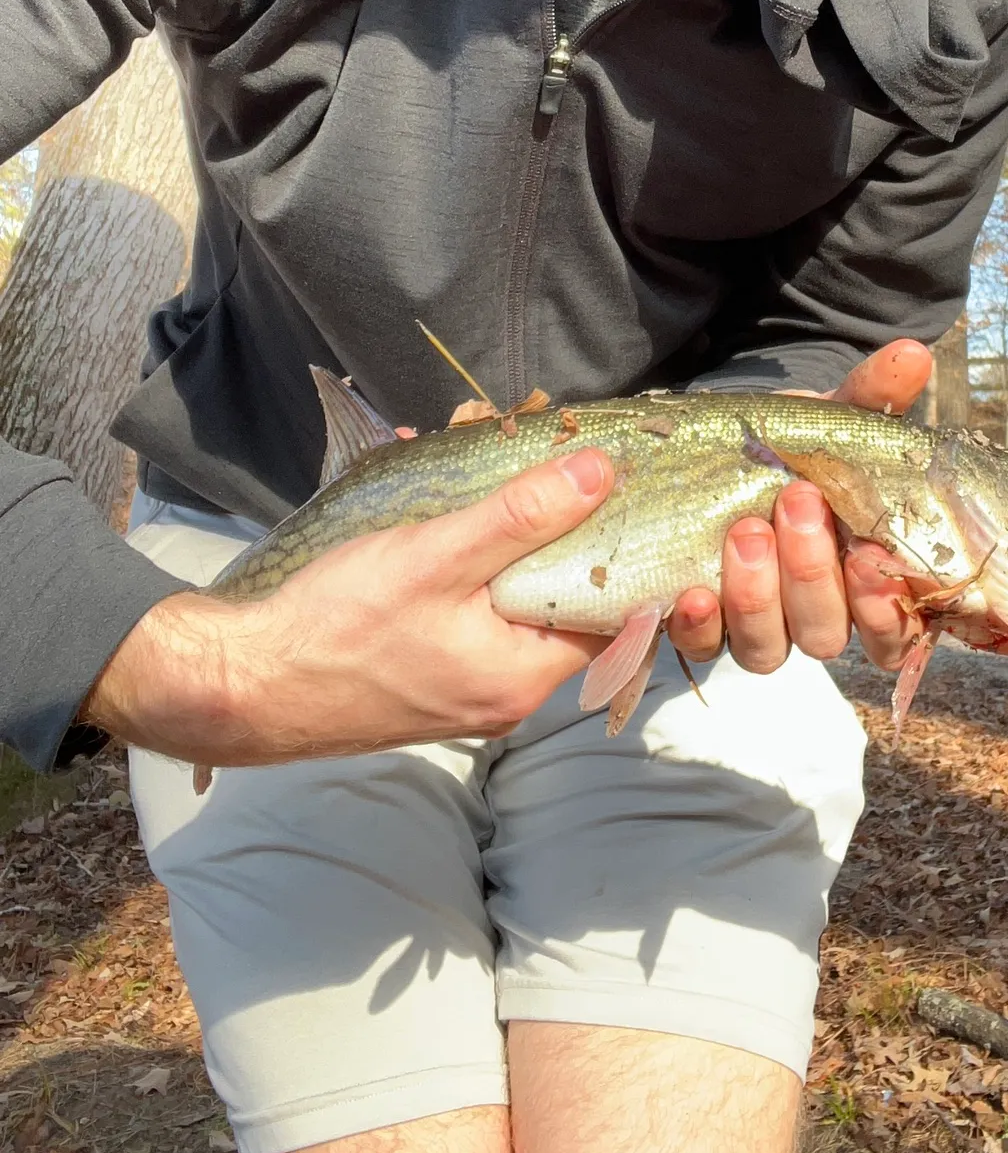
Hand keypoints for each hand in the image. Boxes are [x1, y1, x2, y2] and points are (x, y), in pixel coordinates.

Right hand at [84, 448, 615, 764]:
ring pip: (512, 597)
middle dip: (554, 523)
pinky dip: (465, 556)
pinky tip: (442, 503)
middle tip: (548, 460)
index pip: (612, 614)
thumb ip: (521, 517)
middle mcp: (506, 692)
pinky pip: (471, 607)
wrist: (240, 688)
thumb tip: (599, 475)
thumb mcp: (436, 557)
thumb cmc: (336, 628)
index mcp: (524, 676)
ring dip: (503, 531)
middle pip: (561, 598)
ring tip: (488, 462)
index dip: (622, 550)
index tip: (623, 490)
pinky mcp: (431, 672)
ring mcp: (467, 685)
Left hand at [667, 339, 932, 675]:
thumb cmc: (788, 450)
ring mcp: (753, 629)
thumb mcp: (828, 422)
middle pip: (823, 633)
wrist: (712, 454)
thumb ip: (871, 397)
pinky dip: (698, 625)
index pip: (891, 630)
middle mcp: (811, 618)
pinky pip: (700, 646)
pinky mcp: (697, 630)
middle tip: (797, 503)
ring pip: (766, 648)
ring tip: (745, 531)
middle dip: (811, 573)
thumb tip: (913, 354)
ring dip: (757, 597)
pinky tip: (692, 592)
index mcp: (859, 583)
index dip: (884, 607)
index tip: (869, 552)